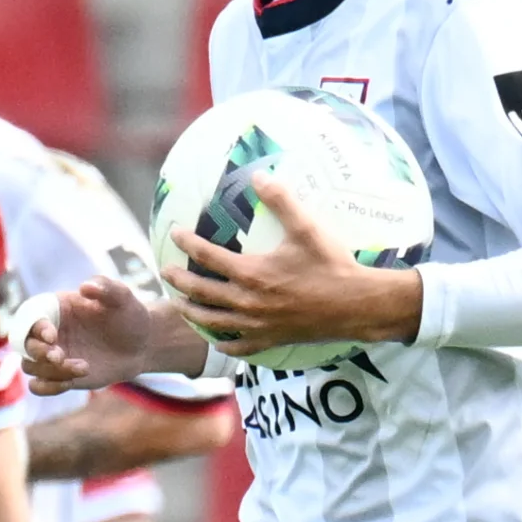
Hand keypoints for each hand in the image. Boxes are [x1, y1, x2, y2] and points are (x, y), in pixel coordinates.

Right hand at [25, 273, 206, 393]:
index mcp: (56, 308)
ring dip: (50, 371)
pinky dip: (47, 387)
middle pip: (24, 344)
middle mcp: (49, 332)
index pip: (31, 316)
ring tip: (83, 368)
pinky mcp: (61, 375)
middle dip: (38, 352)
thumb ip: (106, 287)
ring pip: (30, 366)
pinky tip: (71, 382)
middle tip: (60, 357)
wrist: (141, 344)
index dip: (35, 327)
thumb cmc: (129, 315)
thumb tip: (85, 287)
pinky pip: (39, 386)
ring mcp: (53, 355)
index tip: (52, 336)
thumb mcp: (122, 298)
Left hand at [163, 176, 423, 359]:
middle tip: (165, 271)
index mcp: (252, 274)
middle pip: (201, 292)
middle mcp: (248, 302)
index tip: (175, 233)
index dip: (188, 243)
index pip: (208, 256)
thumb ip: (281, 201)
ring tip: (179, 304)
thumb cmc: (332, 266)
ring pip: (212, 322)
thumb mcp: (307, 229)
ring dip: (191, 312)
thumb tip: (258, 176)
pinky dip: (222, 342)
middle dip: (179, 281)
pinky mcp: (271, 340)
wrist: (356, 306)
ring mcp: (257, 325)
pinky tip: (216, 338)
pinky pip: (238, 346)